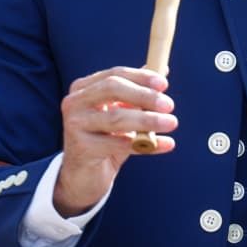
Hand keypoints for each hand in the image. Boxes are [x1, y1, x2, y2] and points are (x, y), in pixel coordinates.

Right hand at [54, 66, 176, 215]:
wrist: (84, 176)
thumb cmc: (105, 140)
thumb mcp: (121, 114)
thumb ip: (137, 93)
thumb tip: (163, 69)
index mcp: (83, 88)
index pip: (114, 74)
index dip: (141, 77)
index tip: (164, 85)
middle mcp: (74, 102)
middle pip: (112, 89)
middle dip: (144, 95)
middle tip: (169, 105)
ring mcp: (74, 125)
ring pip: (117, 118)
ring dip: (148, 120)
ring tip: (172, 123)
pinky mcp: (81, 149)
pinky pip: (119, 145)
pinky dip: (145, 145)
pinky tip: (163, 145)